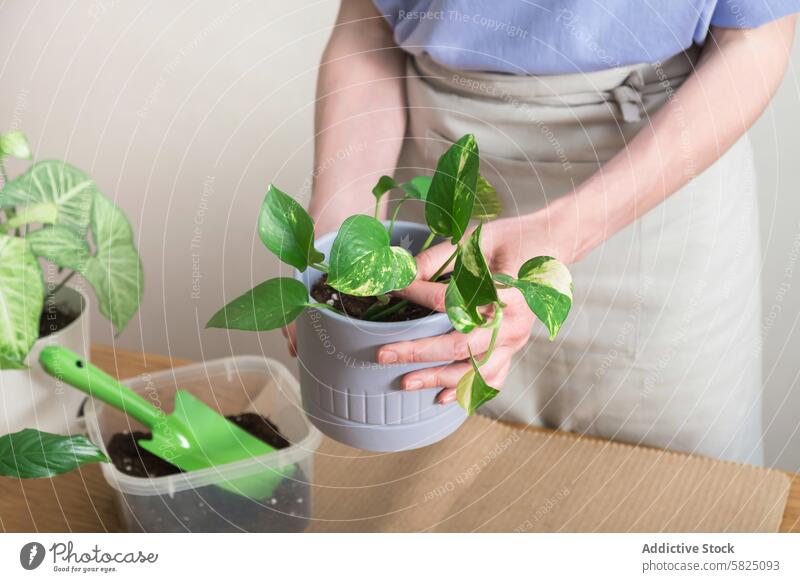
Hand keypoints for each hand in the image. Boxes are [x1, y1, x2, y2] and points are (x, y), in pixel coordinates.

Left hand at [376, 215, 569, 403]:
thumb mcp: (472, 239)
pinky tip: (440, 397)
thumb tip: (398, 276)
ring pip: (474, 371)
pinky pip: (491, 379)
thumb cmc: (509, 240)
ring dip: (437, 379)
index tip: (394, 289)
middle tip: (384, 354)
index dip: (419, 295)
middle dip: (419, 353)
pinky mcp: (513, 351)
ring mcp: (516, 342)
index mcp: (506, 291)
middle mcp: (514, 323)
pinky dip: (466, 391)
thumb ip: (436, 260)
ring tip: (404, 382)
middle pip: (461, 346)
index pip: (454, 301)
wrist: (550, 246)